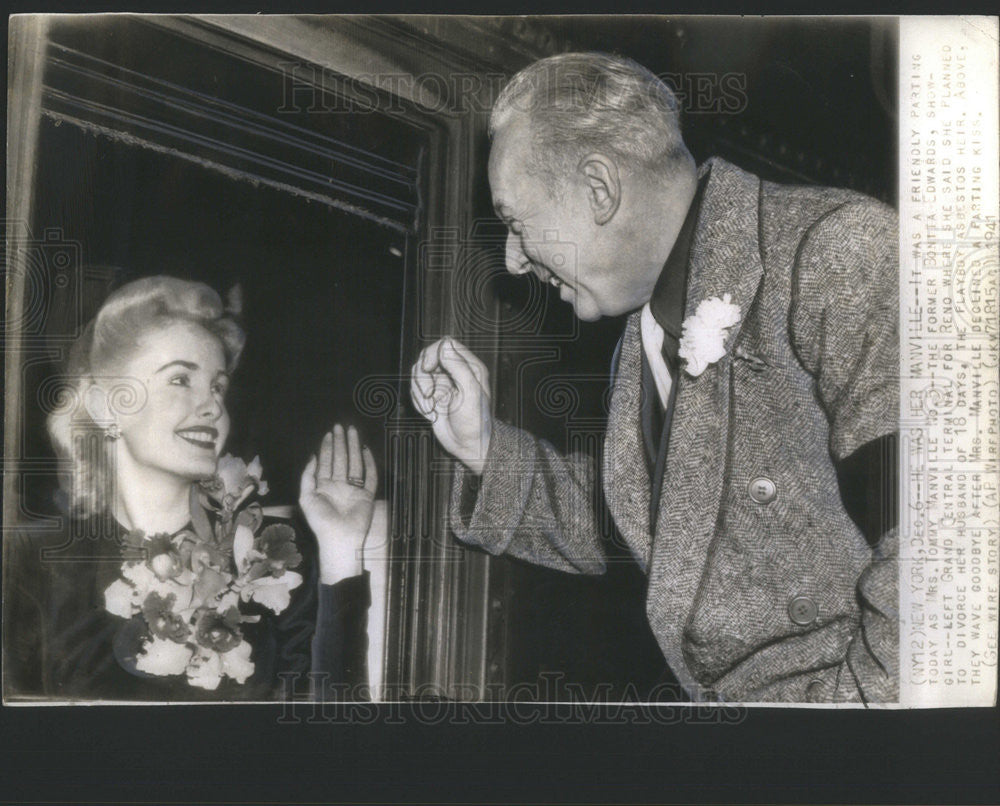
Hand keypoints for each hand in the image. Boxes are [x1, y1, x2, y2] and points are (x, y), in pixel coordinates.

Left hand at [299, 424, 376, 583]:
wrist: (339, 539)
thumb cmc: (320, 522)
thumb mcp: (306, 498)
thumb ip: (308, 476)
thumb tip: (312, 457)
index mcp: (324, 487)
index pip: (326, 463)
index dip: (327, 448)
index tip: (330, 433)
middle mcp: (339, 486)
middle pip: (341, 460)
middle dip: (340, 443)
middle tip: (340, 427)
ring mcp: (354, 490)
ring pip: (354, 464)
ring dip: (353, 448)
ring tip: (352, 432)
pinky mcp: (367, 495)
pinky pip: (370, 476)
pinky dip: (369, 463)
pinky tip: (365, 451)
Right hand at [410, 337, 492, 474]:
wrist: (468, 445)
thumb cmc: (475, 421)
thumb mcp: (470, 391)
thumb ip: (458, 366)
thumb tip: (443, 346)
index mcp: (470, 366)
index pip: (445, 344)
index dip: (432, 354)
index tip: (428, 368)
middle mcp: (455, 371)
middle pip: (427, 357)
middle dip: (423, 376)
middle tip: (429, 395)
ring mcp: (442, 383)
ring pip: (417, 373)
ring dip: (420, 392)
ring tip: (432, 408)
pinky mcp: (432, 394)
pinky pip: (415, 390)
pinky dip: (418, 401)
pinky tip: (431, 412)